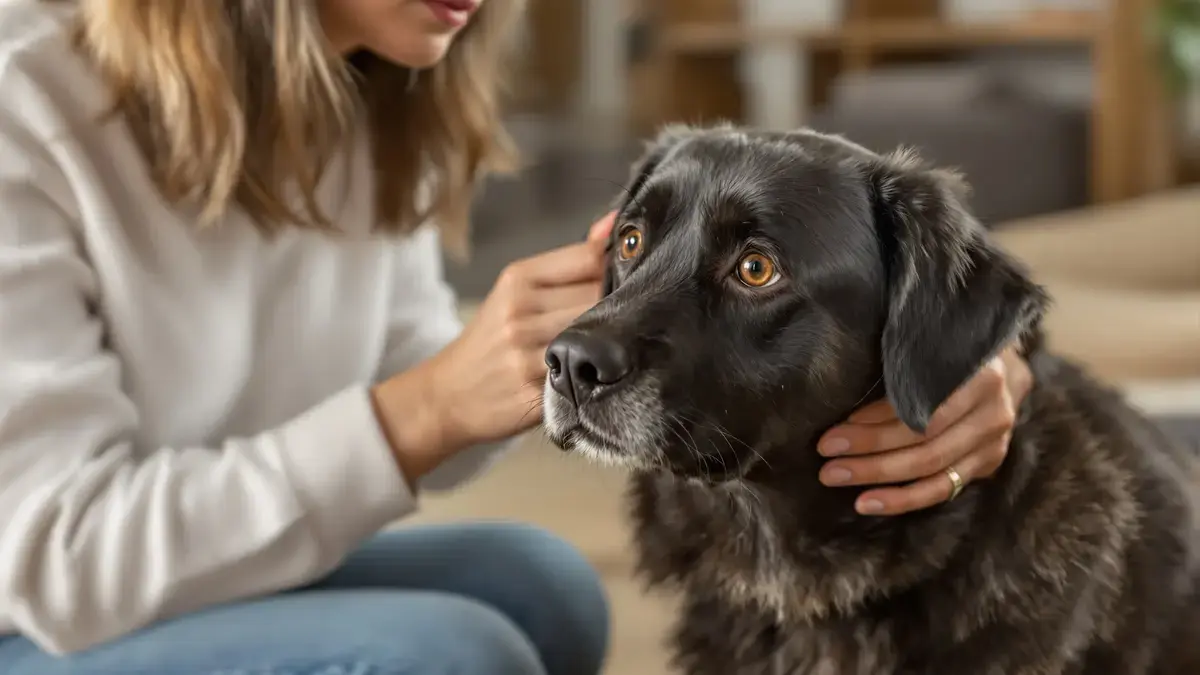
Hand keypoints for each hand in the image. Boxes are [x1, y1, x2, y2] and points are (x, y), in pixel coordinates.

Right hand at [371, 214, 615, 483]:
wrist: (448, 395)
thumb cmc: (492, 339)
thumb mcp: (517, 291)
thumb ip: (569, 263)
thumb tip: (615, 223)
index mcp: (518, 279)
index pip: (589, 258)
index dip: (620, 264)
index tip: (638, 271)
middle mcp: (520, 312)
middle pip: (599, 296)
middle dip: (624, 303)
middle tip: (645, 311)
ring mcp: (527, 353)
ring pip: (596, 336)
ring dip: (617, 340)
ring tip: (627, 343)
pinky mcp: (535, 392)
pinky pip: (584, 375)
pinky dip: (600, 372)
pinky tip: (606, 371)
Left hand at [816, 345, 1032, 515]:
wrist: (1000, 367)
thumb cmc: (948, 352)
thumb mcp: (929, 348)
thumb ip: (902, 369)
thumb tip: (843, 400)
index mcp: (981, 375)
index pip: (922, 408)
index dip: (876, 422)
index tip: (835, 431)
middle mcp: (993, 412)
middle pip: (925, 442)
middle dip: (869, 451)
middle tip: (825, 457)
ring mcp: (994, 442)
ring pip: (931, 470)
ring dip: (878, 477)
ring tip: (835, 477)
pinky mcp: (987, 464)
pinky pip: (941, 490)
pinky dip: (902, 499)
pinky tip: (867, 502)